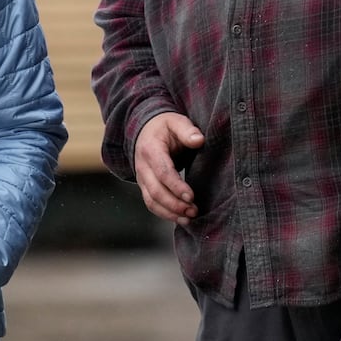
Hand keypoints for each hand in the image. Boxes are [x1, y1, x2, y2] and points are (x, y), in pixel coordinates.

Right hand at [133, 111, 203, 225]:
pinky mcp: (145, 186)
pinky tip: (180, 218)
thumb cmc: (164, 127)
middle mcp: (142, 166)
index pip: (162, 172)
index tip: (191, 196)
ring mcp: (142, 178)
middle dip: (175, 204)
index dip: (176, 186)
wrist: (144, 130)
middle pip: (156, 191)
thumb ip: (187, 130)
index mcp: (151, 149)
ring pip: (152, 201)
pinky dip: (165, 214)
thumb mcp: (175, 122)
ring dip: (170, 212)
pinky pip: (152, 204)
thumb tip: (198, 140)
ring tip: (189, 218)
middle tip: (194, 210)